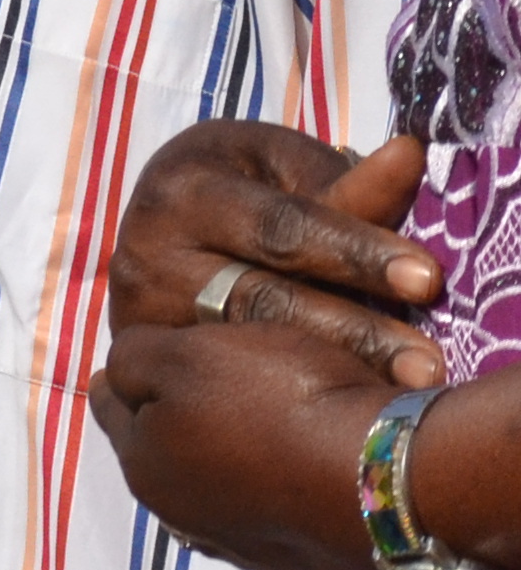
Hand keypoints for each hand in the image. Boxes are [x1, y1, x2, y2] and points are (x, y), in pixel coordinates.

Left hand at [88, 311, 392, 569]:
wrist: (395, 482)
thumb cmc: (280, 404)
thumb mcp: (187, 356)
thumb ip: (135, 358)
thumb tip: (115, 374)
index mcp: (143, 465)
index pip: (111, 405)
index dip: (128, 371)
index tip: (146, 353)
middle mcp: (181, 519)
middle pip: (164, 450)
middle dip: (176, 419)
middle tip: (212, 386)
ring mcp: (244, 549)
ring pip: (218, 485)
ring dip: (232, 458)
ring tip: (263, 425)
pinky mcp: (306, 565)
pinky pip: (275, 512)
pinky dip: (280, 488)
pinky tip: (303, 470)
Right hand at [106, 122, 440, 383]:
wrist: (169, 215)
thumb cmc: (243, 182)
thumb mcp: (285, 168)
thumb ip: (345, 184)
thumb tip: (409, 156)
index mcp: (182, 191)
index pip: (278, 227)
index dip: (355, 253)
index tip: (428, 279)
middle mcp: (147, 253)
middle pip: (261, 301)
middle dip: (352, 332)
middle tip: (426, 365)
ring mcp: (141, 312)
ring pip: (244, 352)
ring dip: (328, 375)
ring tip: (396, 397)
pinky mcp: (149, 355)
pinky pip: (223, 383)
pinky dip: (288, 397)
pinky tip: (344, 412)